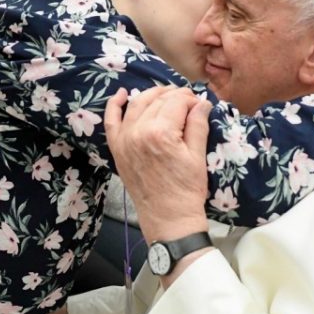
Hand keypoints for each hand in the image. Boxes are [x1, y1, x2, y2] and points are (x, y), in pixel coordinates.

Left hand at [105, 86, 212, 242]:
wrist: (169, 219)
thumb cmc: (187, 190)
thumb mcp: (198, 156)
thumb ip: (198, 124)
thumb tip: (202, 102)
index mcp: (161, 133)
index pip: (177, 102)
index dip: (191, 99)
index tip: (200, 104)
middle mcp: (138, 132)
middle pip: (157, 100)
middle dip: (175, 95)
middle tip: (188, 100)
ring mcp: (124, 140)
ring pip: (137, 104)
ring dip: (152, 95)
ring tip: (166, 95)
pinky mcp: (117, 150)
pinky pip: (111, 121)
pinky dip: (115, 105)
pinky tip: (122, 94)